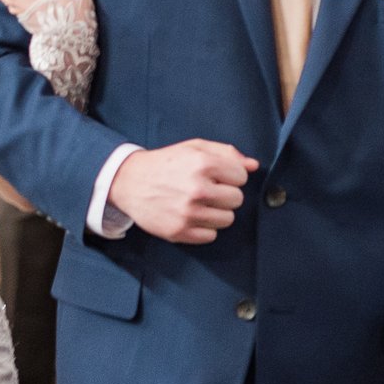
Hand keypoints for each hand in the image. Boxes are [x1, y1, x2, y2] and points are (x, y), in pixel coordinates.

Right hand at [106, 140, 257, 244]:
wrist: (130, 182)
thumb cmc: (166, 163)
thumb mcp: (194, 148)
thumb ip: (226, 153)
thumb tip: (253, 166)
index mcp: (203, 164)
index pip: (241, 177)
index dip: (231, 176)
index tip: (217, 176)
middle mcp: (197, 189)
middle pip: (237, 200)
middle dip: (226, 194)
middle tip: (208, 190)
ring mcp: (188, 213)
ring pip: (227, 220)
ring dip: (217, 212)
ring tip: (200, 204)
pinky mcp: (179, 232)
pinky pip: (211, 236)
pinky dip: (204, 228)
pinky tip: (192, 216)